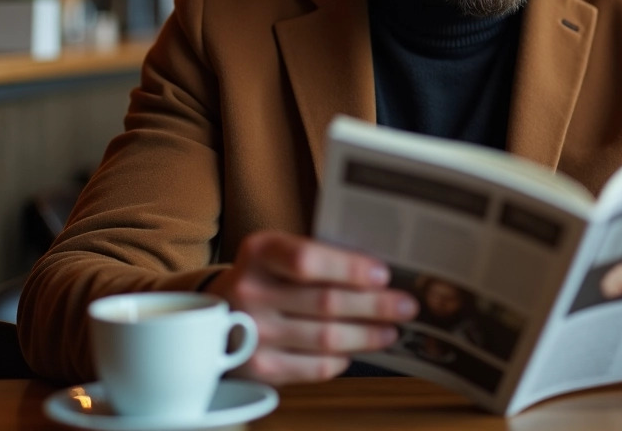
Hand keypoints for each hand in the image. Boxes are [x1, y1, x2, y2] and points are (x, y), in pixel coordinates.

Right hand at [203, 231, 417, 384]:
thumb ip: (320, 257)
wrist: (215, 316)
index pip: (307, 260)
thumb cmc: (267, 278)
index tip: (384, 275)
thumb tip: (380, 274)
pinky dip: (342, 359)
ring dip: (367, 335)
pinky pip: (315, 367)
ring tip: (391, 330)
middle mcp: (249, 292)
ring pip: (326, 337)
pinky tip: (356, 350)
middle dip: (375, 305)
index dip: (349, 268)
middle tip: (407, 306)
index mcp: (259, 252)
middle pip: (325, 302)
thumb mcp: (280, 255)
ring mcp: (252, 334)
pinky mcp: (259, 370)